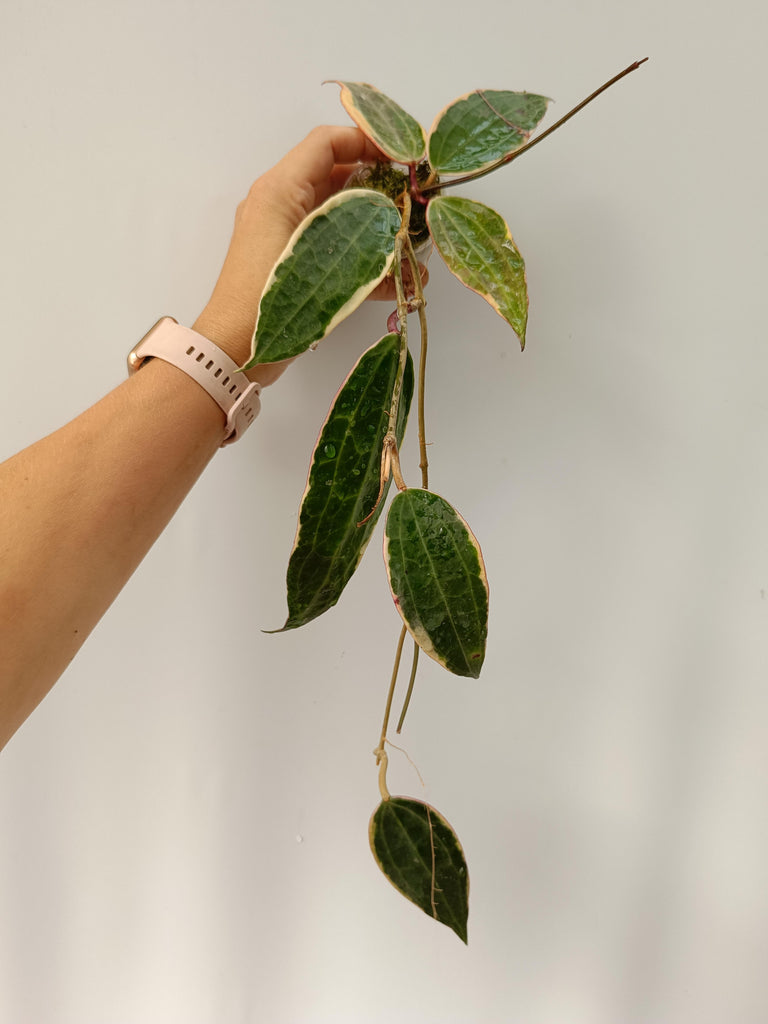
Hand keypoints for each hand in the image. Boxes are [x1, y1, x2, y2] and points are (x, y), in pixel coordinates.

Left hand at [193, 126, 426, 385]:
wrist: (234, 349)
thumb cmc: (268, 298)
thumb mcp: (315, 254)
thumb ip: (360, 232)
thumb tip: (400, 226)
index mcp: (280, 189)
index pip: (327, 143)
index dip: (369, 141)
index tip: (406, 160)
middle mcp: (282, 204)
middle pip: (339, 176)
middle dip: (382, 187)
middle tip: (416, 203)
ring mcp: (287, 234)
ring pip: (341, 214)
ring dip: (378, 226)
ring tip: (412, 243)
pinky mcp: (294, 263)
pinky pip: (335, 247)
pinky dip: (366, 259)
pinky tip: (399, 278)